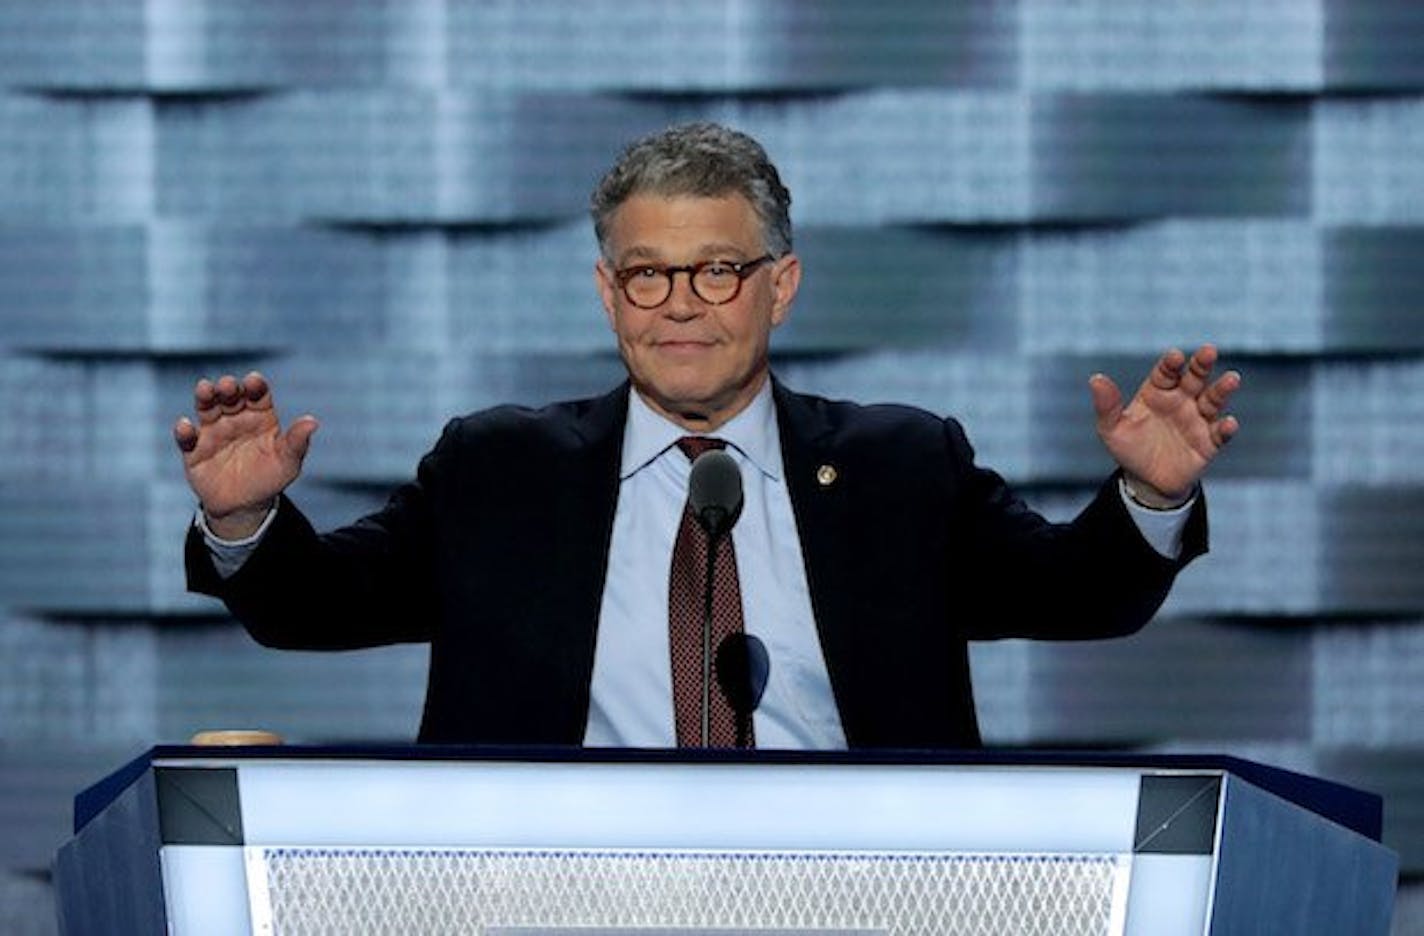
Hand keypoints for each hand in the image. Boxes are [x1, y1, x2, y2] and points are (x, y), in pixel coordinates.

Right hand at [173, 372, 317, 538]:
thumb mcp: (288, 462)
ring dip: (205, 398)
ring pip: (207, 409)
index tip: (254, 381)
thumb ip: (297, 442)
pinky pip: (187, 439)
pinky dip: (184, 431)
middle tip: (228, 385)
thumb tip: (313, 422)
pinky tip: (186, 426)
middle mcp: (235, 418)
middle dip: (228, 388)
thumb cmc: (270, 478)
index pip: (258, 395)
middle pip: (230, 397)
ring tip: (205, 389)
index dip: (255, 387)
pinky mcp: (194, 450)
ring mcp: (213, 432)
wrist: (245, 506)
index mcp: (260, 416)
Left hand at [1089, 345, 1240, 504]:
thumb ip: (1107, 406)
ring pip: (1213, 400)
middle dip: (1201, 365)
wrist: (1147, 481)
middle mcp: (1181, 401)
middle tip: (1209, 351)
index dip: (1170, 363)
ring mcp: (1197, 420)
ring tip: (1232, 379)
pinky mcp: (1209, 443)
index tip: (1174, 356)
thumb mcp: (1112, 429)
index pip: (1165, 372)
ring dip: (1222, 390)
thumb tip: (1095, 379)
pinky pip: (1220, 434)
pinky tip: (1229, 423)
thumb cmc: (1130, 448)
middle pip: (1194, 378)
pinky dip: (1225, 428)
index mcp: (1157, 392)